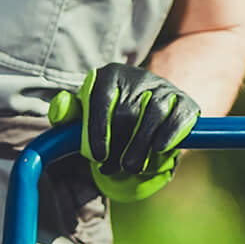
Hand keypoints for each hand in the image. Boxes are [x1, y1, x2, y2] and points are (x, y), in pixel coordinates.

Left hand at [47, 63, 198, 201]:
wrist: (149, 105)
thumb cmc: (111, 114)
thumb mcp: (87, 110)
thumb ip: (69, 112)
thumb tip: (60, 114)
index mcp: (109, 75)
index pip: (101, 99)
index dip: (98, 130)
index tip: (97, 156)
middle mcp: (138, 76)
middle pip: (127, 112)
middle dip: (118, 145)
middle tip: (111, 169)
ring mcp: (164, 88)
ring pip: (154, 114)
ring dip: (141, 145)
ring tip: (131, 167)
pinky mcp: (184, 101)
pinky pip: (179, 116)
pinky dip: (170, 133)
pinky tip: (158, 149)